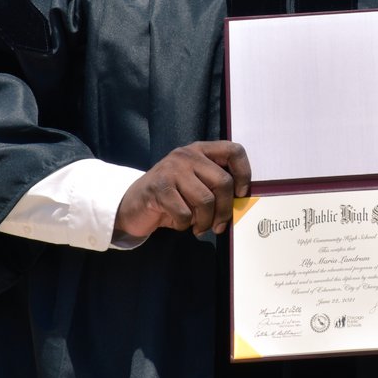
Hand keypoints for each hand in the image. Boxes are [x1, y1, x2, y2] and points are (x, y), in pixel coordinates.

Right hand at [115, 140, 250, 238]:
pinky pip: (185, 213)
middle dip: (225, 210)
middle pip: (223, 181)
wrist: (133, 205)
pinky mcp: (159, 187)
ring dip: (206, 221)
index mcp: (201, 150)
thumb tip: (240, 203)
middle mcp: (188, 155)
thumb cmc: (172, 197)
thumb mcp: (197, 185)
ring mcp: (172, 169)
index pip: (234, 151)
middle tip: (219, 225)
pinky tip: (181, 224)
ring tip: (199, 226)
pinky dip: (186, 225)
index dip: (244, 173)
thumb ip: (216, 186)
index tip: (241, 193)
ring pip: (206, 200)